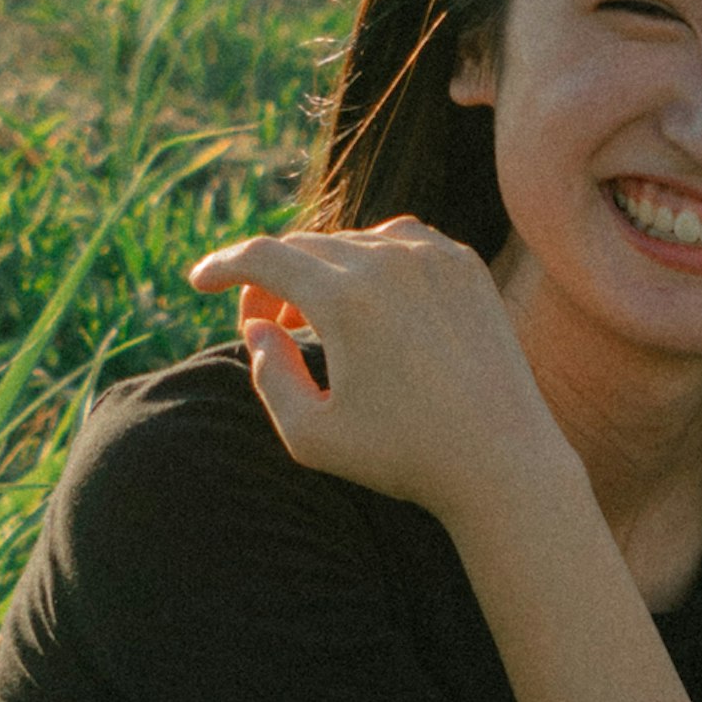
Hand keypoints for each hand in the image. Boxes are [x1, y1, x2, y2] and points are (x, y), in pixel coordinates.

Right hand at [185, 216, 567, 520]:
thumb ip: (267, 375)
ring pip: (351, 242)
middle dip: (270, 280)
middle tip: (262, 325)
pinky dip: (370, 260)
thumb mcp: (311, 435)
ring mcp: (434, 256)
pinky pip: (400, 241)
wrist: (502, 460)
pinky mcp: (465, 264)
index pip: (263, 257)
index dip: (222, 266)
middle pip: (304, 248)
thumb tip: (258, 327)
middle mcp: (390, 261)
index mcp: (346, 299)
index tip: (198, 282)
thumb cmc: (403, 457)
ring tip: (312, 320)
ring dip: (319, 271)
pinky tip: (365, 298)